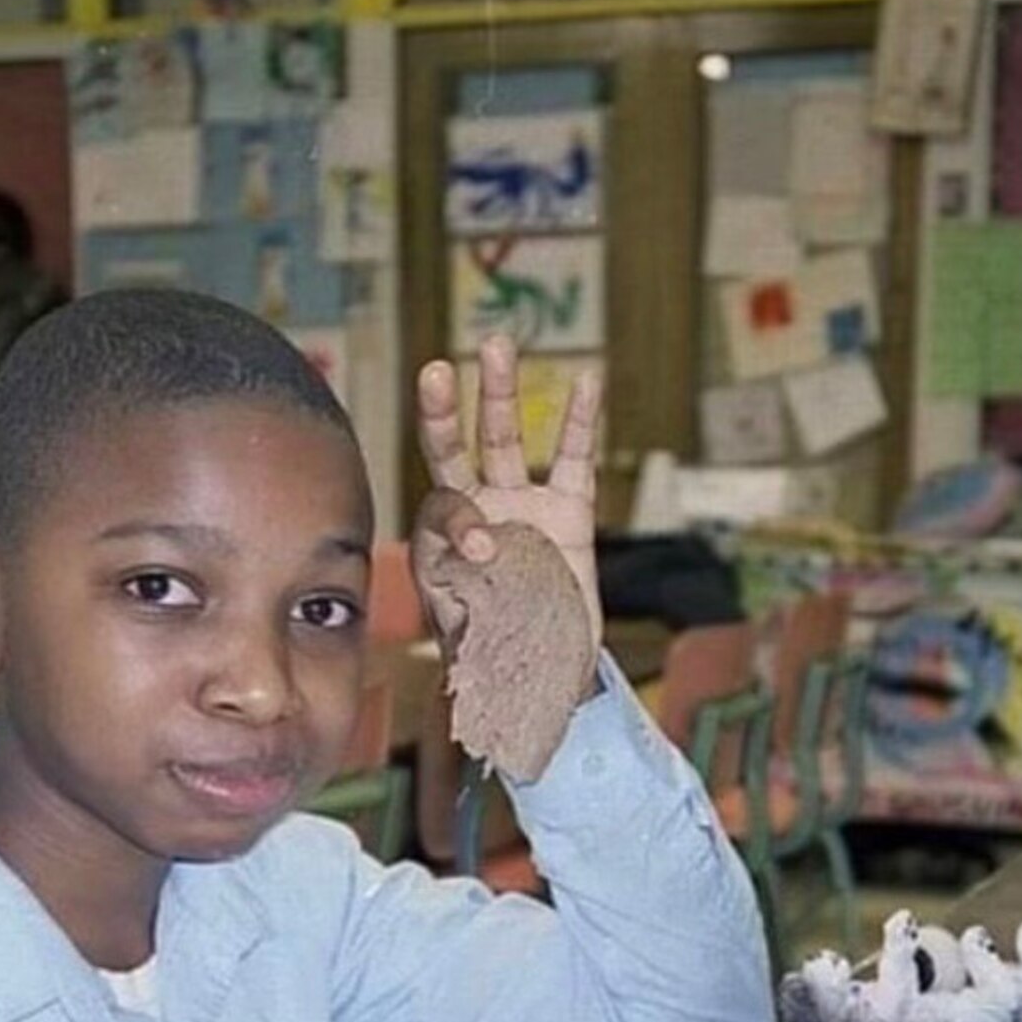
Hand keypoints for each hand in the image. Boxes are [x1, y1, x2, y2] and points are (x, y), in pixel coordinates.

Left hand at [411, 334, 602, 657]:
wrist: (544, 676)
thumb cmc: (497, 664)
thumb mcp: (472, 647)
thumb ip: (467, 618)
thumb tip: (482, 571)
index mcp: (439, 548)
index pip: (443, 510)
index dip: (462, 521)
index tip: (484, 549)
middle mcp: (475, 518)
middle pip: (451, 453)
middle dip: (441, 413)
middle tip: (435, 372)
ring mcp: (520, 509)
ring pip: (503, 441)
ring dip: (499, 394)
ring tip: (498, 344)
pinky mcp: (568, 513)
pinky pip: (572, 459)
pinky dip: (578, 421)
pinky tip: (586, 380)